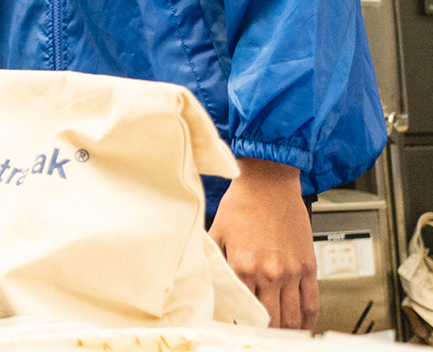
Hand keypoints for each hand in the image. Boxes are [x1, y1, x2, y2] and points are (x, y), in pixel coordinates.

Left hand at [209, 157, 316, 328]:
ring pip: (291, 316)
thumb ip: (213, 262)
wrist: (268, 182)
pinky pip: (311, 302)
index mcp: (242, 267)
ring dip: (285, 331)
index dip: (237, 324)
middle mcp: (269, 273)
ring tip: (278, 336)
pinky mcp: (309, 267)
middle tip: (257, 334)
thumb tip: (208, 286)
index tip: (234, 328)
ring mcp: (292, 272)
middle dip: (263, 332)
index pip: (240, 310)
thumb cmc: (242, 203)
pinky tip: (301, 326)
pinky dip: (307, 319)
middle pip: (269, 320)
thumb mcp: (216, 233)